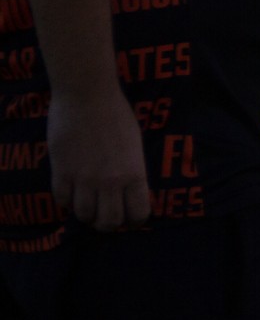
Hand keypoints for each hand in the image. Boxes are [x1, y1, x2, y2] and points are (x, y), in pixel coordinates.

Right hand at [47, 87, 148, 229]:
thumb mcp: (135, 145)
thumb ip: (133, 171)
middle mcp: (111, 181)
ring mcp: (84, 177)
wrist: (87, 95)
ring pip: (84, 215)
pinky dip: (66, 201)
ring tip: (87, 205)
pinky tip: (70, 193)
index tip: (129, 220)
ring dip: (86, 214)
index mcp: (135, 174)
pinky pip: (62, 200)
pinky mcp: (61, 170)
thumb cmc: (116, 115)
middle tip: (104, 217)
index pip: (138, 214)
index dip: (134, 221)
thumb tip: (130, 191)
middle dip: (108, 224)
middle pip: (109, 222)